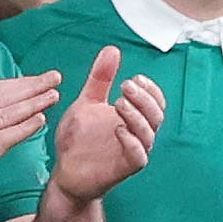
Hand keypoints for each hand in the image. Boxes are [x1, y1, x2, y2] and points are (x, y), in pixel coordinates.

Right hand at [0, 74, 59, 220]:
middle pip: (1, 98)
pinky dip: (23, 129)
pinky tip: (40, 121)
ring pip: (5, 115)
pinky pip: (3, 139)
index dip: (16, 83)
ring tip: (52, 96)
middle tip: (53, 78)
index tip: (36, 78)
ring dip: (32, 104)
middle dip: (30, 86)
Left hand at [48, 49, 166, 201]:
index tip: (135, 78)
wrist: (66, 171)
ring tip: (119, 103)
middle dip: (144, 99)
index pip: (155, 101)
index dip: (150, 89)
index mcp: (133, 118)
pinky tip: (118, 129)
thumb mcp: (87, 103)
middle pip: (157, 115)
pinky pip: (139, 157)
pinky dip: (132, 142)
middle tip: (126, 86)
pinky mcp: (124, 168)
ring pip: (149, 134)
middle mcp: (137, 134)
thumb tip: (112, 50)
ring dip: (137, 116)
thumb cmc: (79, 140)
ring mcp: (132, 151)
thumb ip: (100, 79)